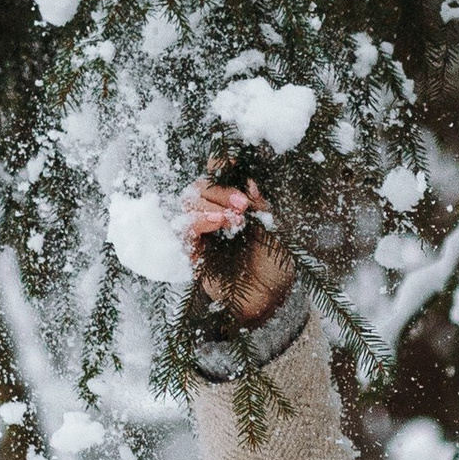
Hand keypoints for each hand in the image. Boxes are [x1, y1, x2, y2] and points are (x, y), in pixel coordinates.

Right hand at [179, 177, 294, 323]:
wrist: (271, 300)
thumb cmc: (275, 264)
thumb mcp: (275, 229)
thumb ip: (262, 205)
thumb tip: (250, 182)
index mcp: (232, 205)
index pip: (217, 176)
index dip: (221, 164)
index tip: (233, 158)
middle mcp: (213, 215)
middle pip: (199, 187)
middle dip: (220, 190)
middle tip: (243, 205)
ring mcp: (200, 233)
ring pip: (188, 203)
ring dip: (209, 204)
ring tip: (234, 218)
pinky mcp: (191, 253)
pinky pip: (183, 230)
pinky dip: (198, 221)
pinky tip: (218, 222)